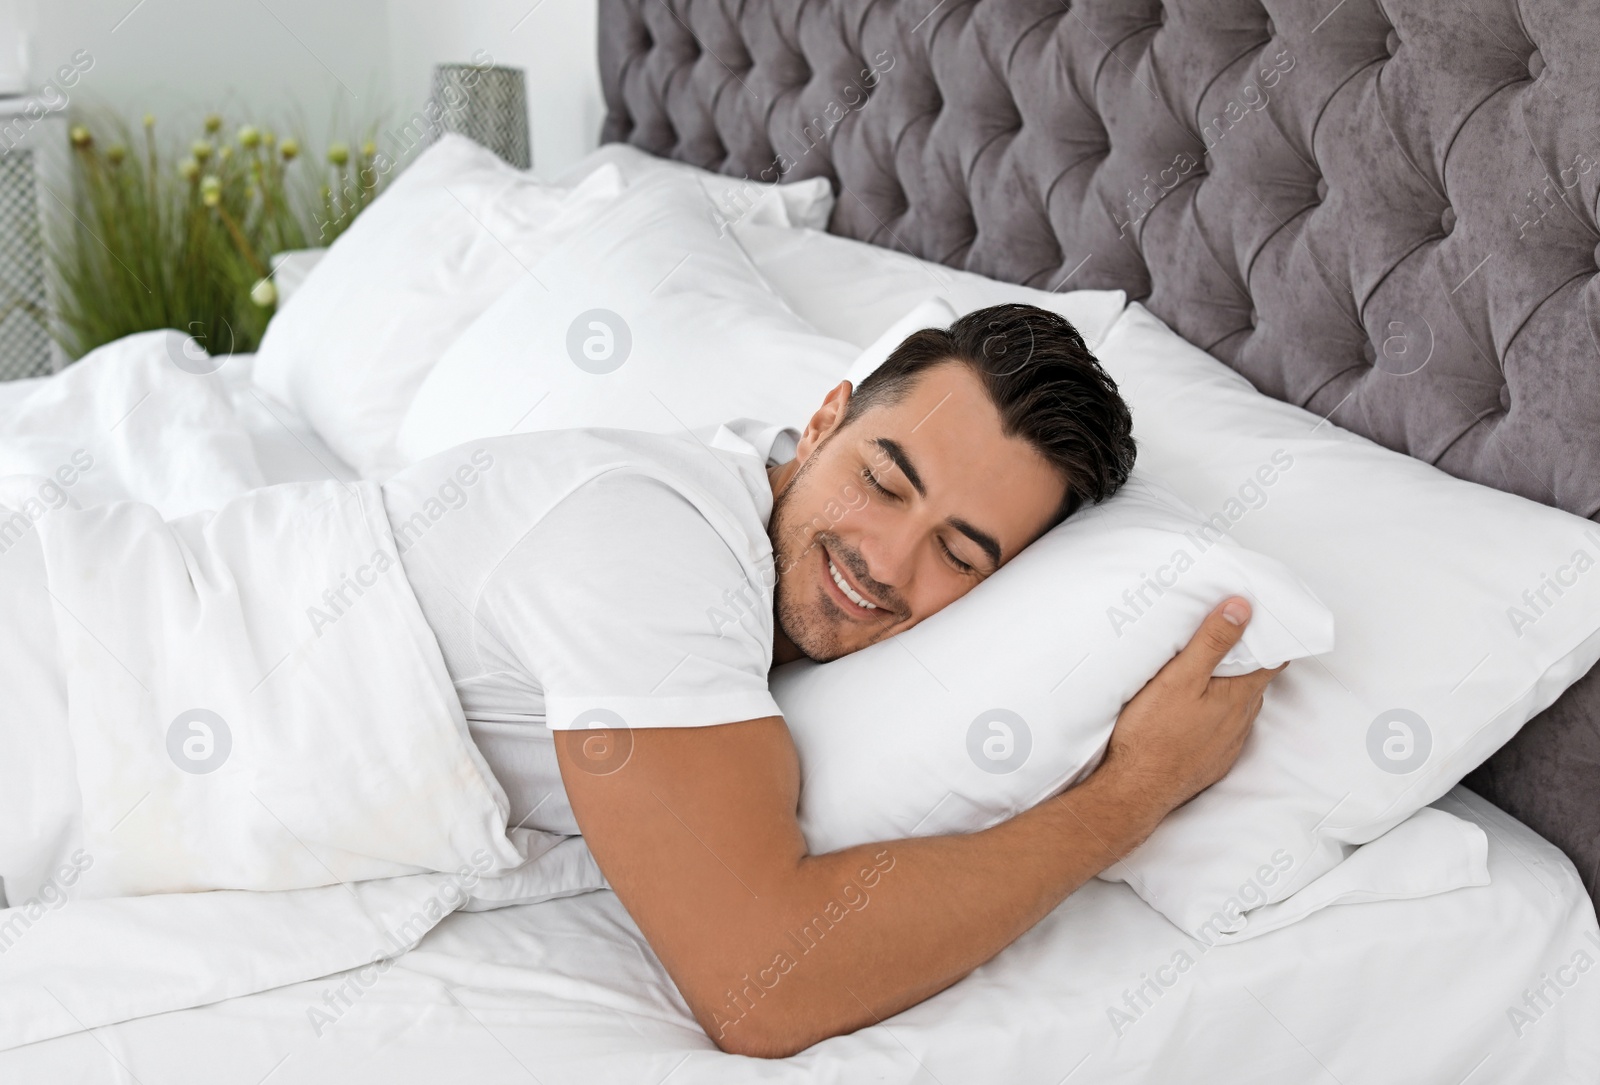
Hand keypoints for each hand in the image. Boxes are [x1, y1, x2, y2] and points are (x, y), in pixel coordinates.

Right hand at [1095, 597, 1286, 817]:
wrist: (1136, 790)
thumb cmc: (1154, 734)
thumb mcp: (1180, 677)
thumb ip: (1212, 642)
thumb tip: (1241, 608)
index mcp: (1239, 697)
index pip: (1272, 660)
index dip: (1269, 638)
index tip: (1261, 620)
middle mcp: (1240, 722)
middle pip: (1253, 683)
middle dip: (1244, 661)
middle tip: (1225, 638)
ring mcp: (1228, 744)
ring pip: (1236, 708)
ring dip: (1228, 689)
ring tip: (1206, 672)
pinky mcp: (1212, 761)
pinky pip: (1222, 730)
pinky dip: (1214, 715)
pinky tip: (1191, 712)